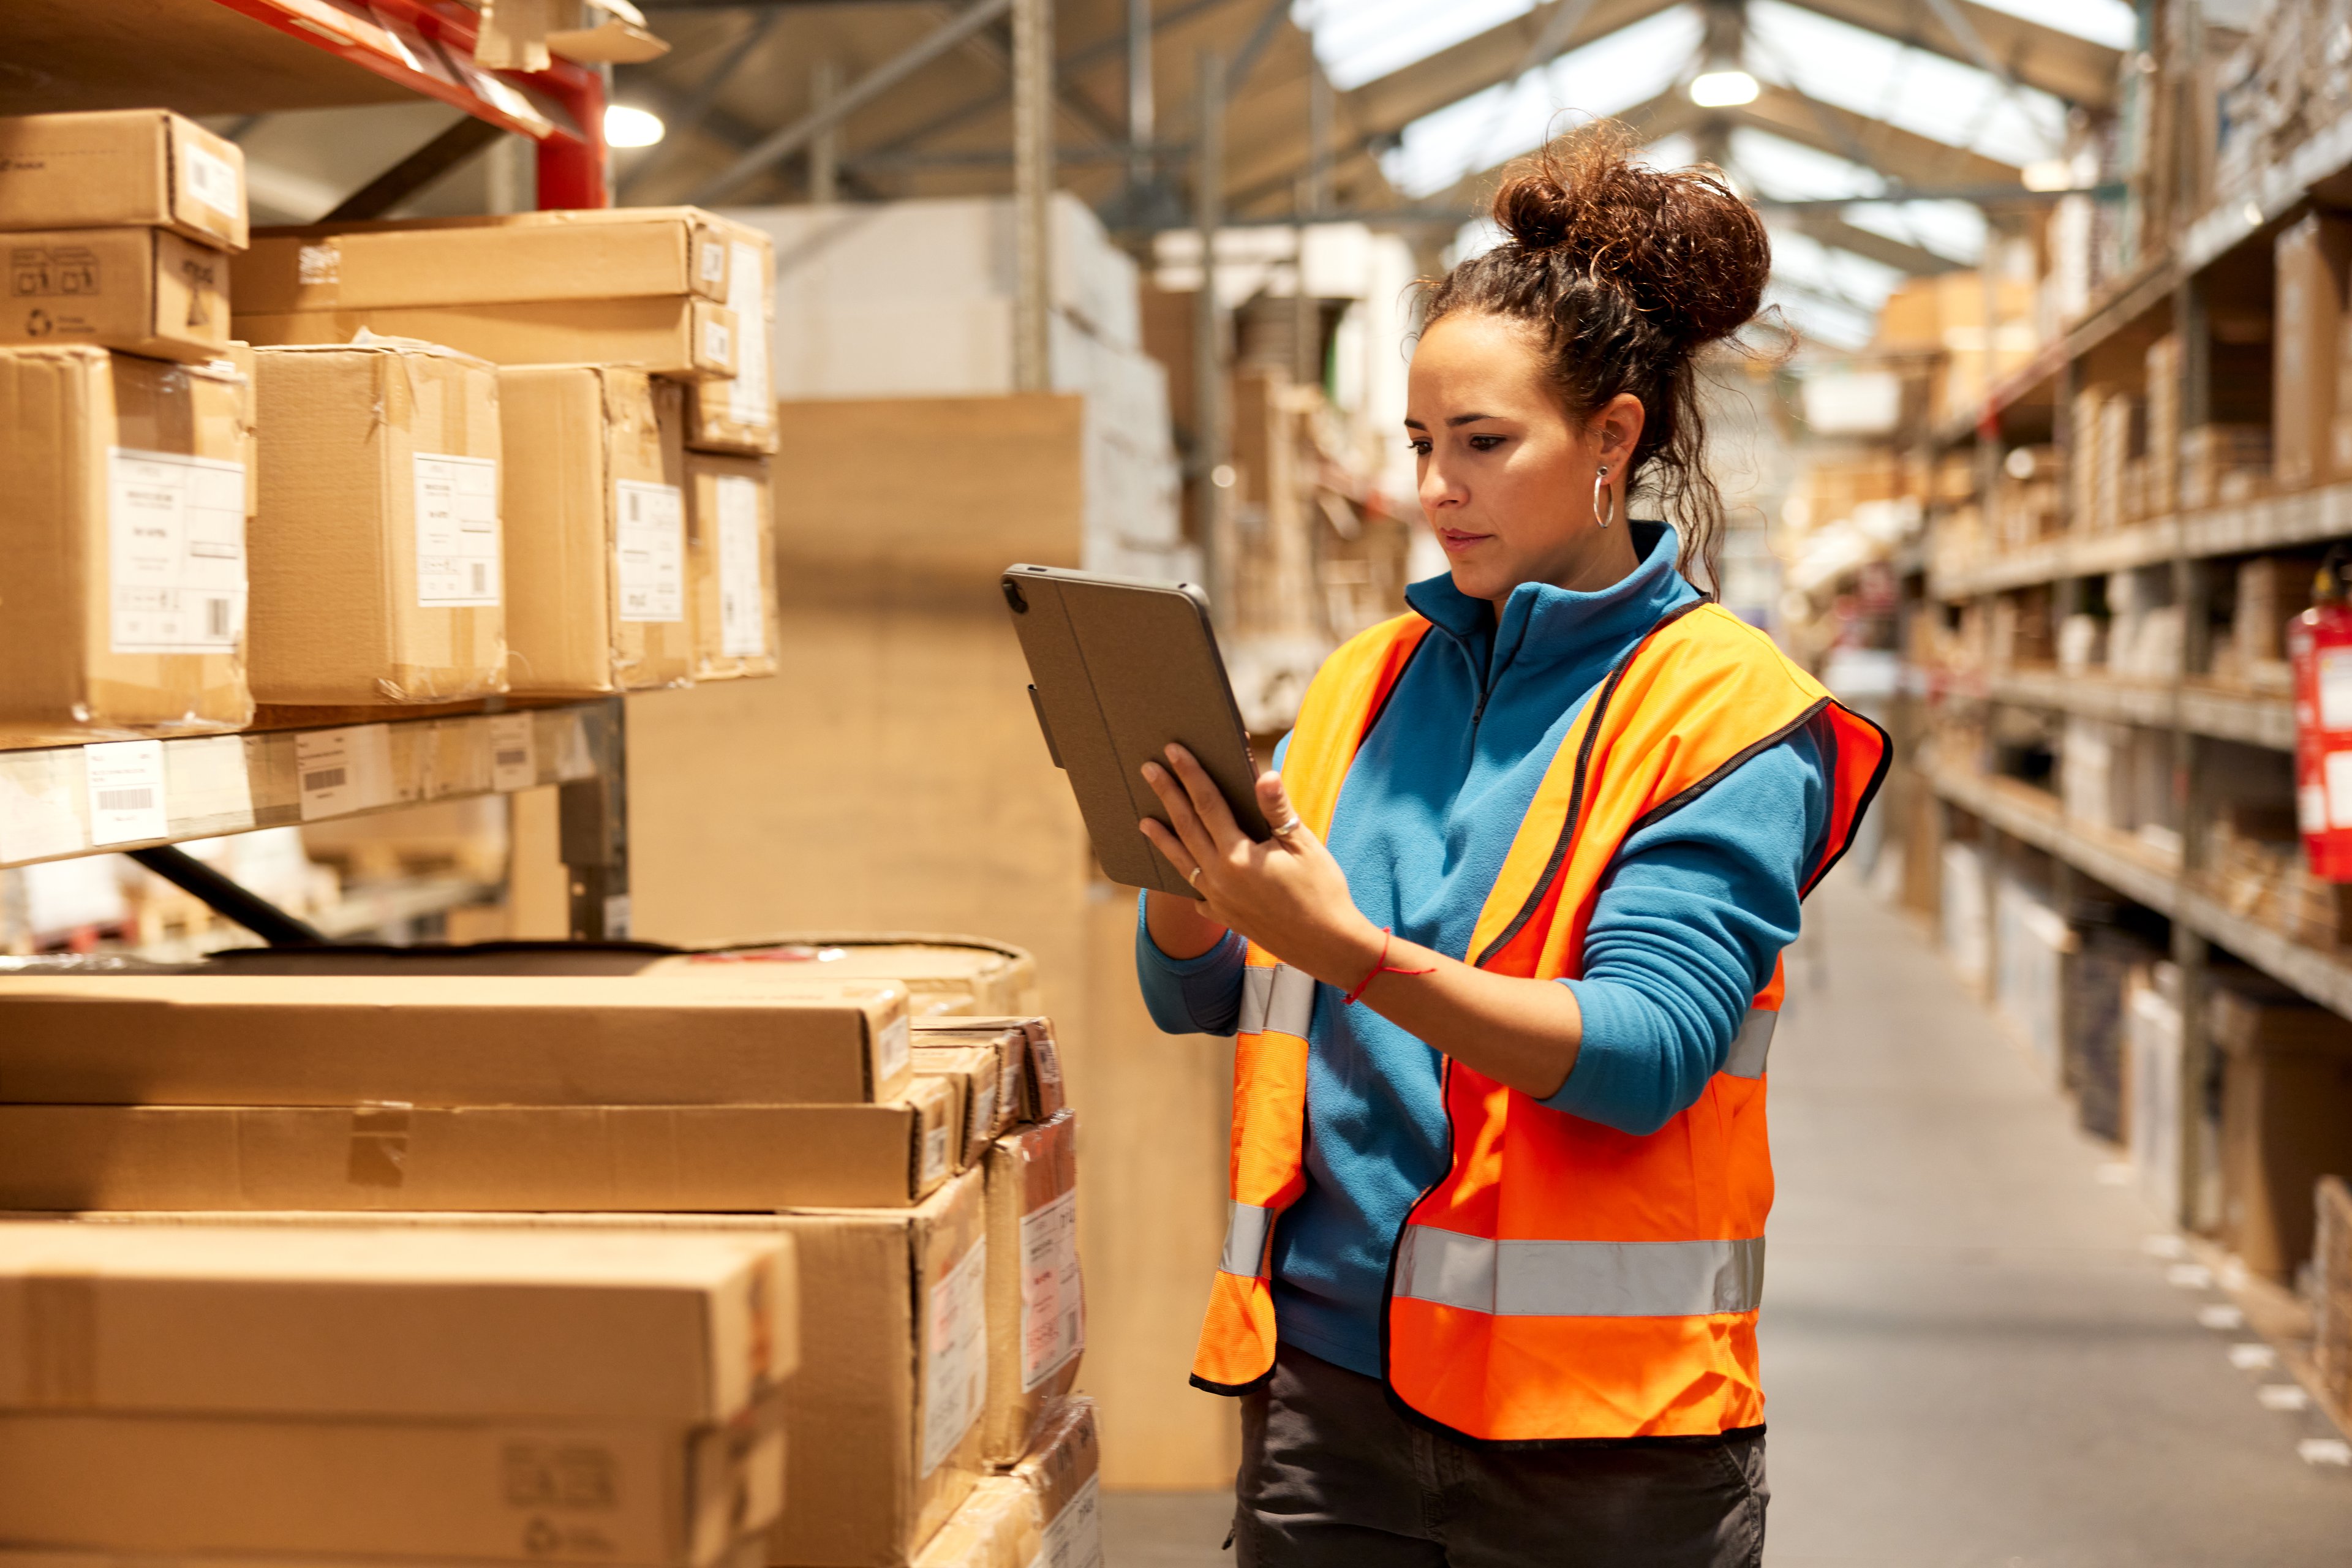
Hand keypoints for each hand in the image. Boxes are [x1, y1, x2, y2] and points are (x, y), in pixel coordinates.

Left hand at [1137, 745, 1381, 986]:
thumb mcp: (1303, 845)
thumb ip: (1277, 809)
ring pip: (1181, 862)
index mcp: (1239, 855)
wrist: (1327, 946)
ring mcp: (1218, 900)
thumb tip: (1264, 775)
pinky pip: (1194, 892)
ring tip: (1144, 821)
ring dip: (1162, 838)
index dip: (1191, 774)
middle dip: (1167, 795)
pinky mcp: (1224, 917)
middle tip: (1148, 769)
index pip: (1208, 804)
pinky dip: (1184, 876)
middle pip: (1186, 827)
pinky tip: (1180, 870)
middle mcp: (1220, 878)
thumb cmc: (1322, 891)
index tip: (1174, 751)